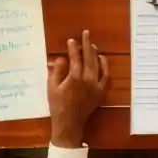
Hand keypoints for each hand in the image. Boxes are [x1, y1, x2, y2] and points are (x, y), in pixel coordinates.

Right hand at [47, 30, 109, 147]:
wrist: (69, 124)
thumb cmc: (58, 105)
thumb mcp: (52, 87)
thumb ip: (57, 71)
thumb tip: (61, 58)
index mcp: (74, 78)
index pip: (75, 58)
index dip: (73, 48)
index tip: (71, 40)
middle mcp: (88, 80)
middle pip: (89, 57)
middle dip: (86, 44)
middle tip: (85, 33)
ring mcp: (96, 85)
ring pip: (97, 64)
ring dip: (94, 53)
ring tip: (91, 44)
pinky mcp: (100, 91)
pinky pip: (105, 75)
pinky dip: (104, 66)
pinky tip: (101, 58)